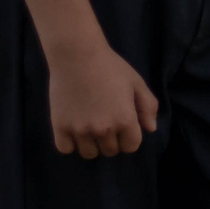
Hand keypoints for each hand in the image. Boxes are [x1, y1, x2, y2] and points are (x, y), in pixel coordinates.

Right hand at [44, 36, 158, 158]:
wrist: (77, 55)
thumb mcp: (136, 83)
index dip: (129, 138)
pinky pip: (66, 149)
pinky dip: (70, 143)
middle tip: (105, 122)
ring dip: (92, 144)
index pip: (131, 146)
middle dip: (112, 140)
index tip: (123, 126)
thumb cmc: (110, 67)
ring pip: (89, 153)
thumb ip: (148, 107)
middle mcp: (103, 130)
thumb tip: (150, 129)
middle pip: (110, 151)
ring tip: (89, 126)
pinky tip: (73, 129)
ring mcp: (80, 130)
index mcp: (125, 121)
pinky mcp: (60, 127)